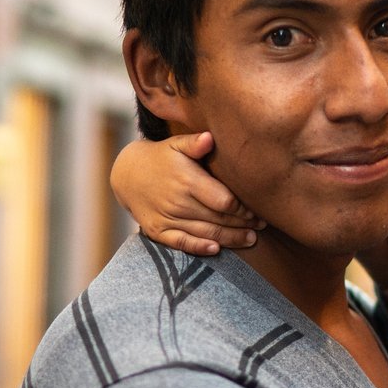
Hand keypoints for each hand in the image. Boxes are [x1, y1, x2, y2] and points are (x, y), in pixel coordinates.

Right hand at [111, 132, 263, 256]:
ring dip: (231, 239)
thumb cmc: (161, 158)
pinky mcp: (157, 231)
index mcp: (187, 180)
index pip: (224, 200)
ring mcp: (167, 218)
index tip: (257, 209)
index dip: (243, 208)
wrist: (127, 175)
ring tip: (251, 239)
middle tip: (261, 226)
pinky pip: (182, 243)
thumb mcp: (175, 145)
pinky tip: (217, 250)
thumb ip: (195, 143)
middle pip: (218, 219)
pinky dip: (200, 248)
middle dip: (243, 224)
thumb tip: (210, 137)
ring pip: (206, 233)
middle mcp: (178, 202)